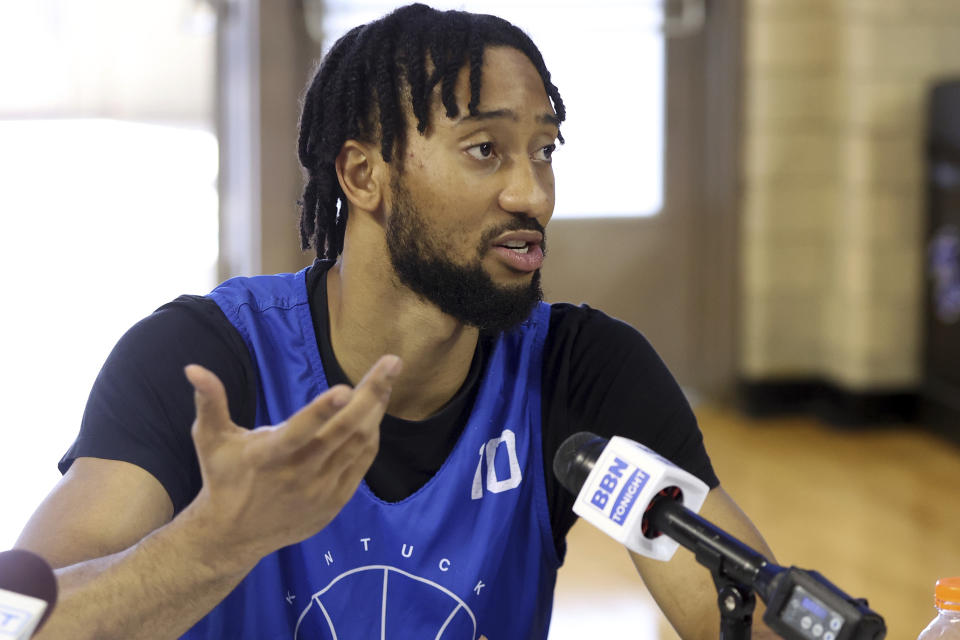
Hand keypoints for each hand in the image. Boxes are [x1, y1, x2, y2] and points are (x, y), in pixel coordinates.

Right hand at [182, 354, 401, 562]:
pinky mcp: (334, 502)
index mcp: (268, 457)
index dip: (321, 411)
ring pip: (359, 444)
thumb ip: (209, 401)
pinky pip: (361, 463)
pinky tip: (374, 413)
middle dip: (372, 393)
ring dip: (376, 410)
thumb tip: (193, 367)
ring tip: (386, 379)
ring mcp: (320, 491)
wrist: (234, 536)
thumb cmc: (223, 477)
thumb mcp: (210, 439)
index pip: (298, 432)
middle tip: (392, 363)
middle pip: (344, 431)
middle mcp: (298, 475)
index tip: (345, 388)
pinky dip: (371, 436)